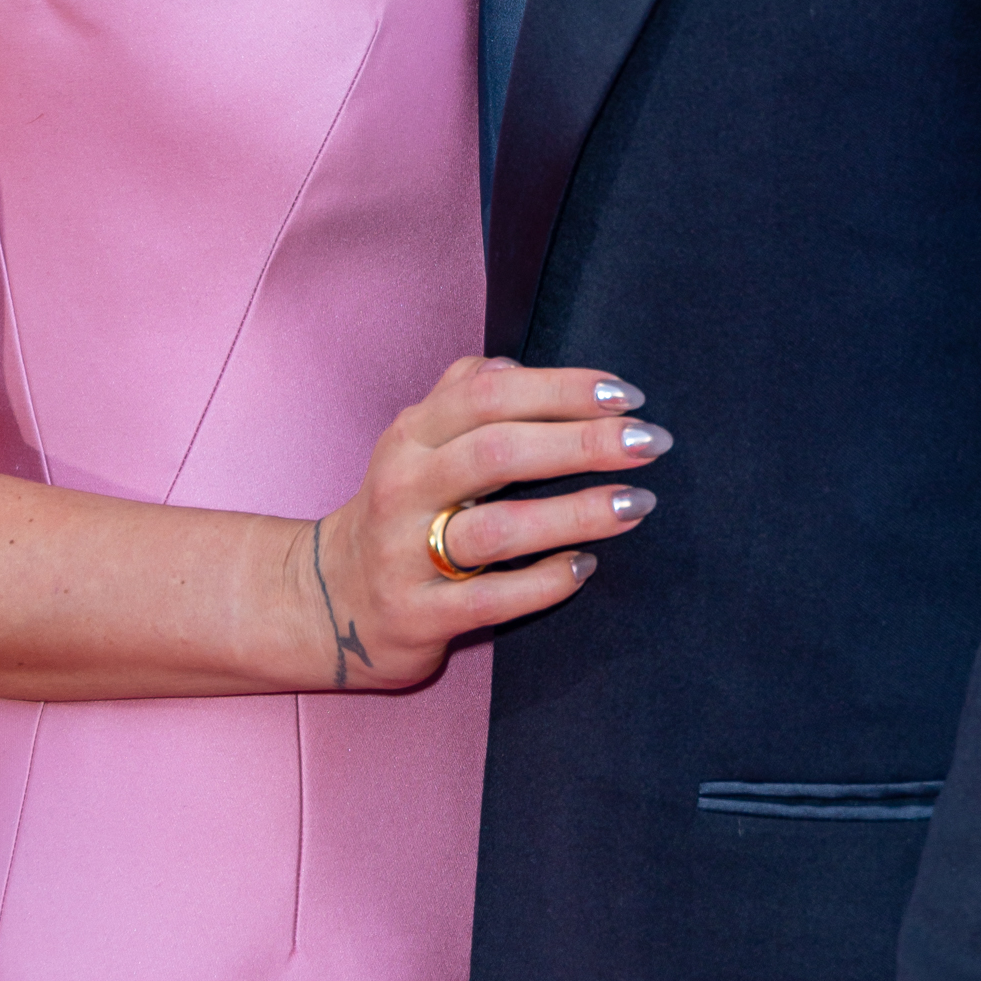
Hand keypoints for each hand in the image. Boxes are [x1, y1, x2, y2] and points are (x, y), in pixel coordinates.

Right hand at [289, 356, 668, 690]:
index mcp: (411, 433)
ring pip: (499, 526)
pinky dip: (545, 580)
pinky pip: (492, 597)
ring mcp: (405, 553)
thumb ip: (464, 394)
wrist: (329, 599)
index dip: (562, 388)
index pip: (489, 392)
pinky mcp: (419, 614)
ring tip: (636, 504)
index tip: (626, 395)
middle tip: (650, 443)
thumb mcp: (417, 441)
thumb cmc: (400, 509)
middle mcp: (405, 485)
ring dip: (577, 512)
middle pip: (499, 451)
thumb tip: (523, 366)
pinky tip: (586, 567)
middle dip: (583, 443)